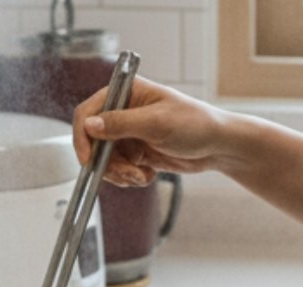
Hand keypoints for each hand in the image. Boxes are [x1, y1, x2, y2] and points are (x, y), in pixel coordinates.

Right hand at [72, 77, 231, 186]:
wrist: (218, 146)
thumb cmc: (195, 124)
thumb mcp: (156, 123)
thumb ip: (120, 124)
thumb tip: (90, 124)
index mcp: (126, 93)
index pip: (88, 112)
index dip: (83, 136)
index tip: (89, 159)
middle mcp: (123, 111)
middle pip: (94, 141)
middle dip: (107, 162)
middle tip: (126, 172)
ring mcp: (129, 133)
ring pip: (105, 159)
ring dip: (120, 173)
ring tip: (141, 174)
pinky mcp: (136, 152)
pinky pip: (119, 169)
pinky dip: (129, 177)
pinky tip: (147, 175)